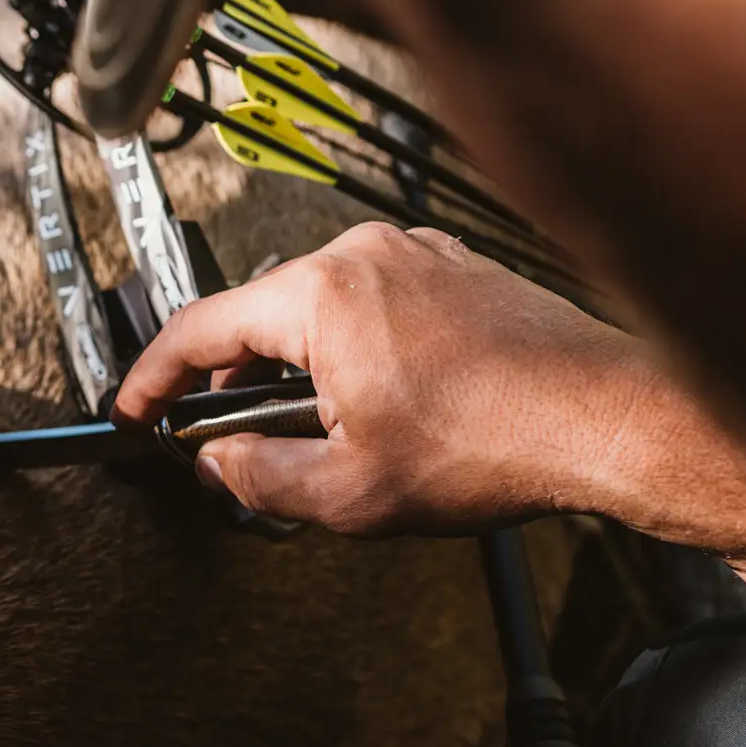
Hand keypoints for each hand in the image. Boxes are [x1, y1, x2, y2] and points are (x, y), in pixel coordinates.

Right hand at [114, 222, 668, 535]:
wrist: (607, 419)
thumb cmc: (500, 442)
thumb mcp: (349, 492)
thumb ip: (260, 477)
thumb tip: (223, 465)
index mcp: (321, 296)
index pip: (199, 329)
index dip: (154, 378)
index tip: (138, 409)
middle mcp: (364, 255)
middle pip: (260, 315)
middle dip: (236, 382)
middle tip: (231, 443)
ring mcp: (415, 255)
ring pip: (319, 309)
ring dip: (302, 368)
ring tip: (324, 436)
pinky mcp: (456, 268)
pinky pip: (375, 302)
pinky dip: (355, 348)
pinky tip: (382, 406)